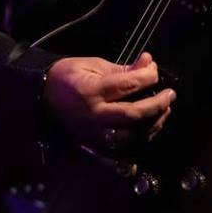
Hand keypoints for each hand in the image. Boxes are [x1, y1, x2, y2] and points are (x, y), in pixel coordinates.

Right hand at [43, 51, 175, 150]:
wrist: (41, 97)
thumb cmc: (67, 75)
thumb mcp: (93, 64)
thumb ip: (122, 68)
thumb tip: (148, 62)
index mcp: (92, 91)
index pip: (129, 85)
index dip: (148, 76)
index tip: (155, 69)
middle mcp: (94, 115)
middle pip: (134, 114)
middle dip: (157, 104)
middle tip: (170, 95)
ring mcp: (93, 134)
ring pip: (131, 136)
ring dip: (152, 124)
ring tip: (164, 111)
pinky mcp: (93, 145)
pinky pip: (121, 150)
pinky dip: (139, 141)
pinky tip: (150, 129)